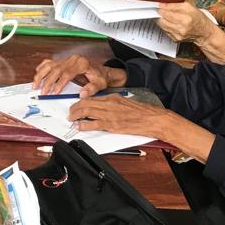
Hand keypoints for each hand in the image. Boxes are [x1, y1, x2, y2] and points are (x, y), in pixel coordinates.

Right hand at [32, 55, 126, 96]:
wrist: (102, 72)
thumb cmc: (100, 78)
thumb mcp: (99, 84)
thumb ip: (91, 89)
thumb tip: (82, 94)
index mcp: (81, 63)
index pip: (67, 73)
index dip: (59, 83)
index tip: (54, 92)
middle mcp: (73, 60)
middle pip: (56, 69)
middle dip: (47, 81)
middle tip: (43, 92)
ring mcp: (67, 59)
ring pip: (50, 65)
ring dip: (41, 75)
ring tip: (35, 84)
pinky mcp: (63, 61)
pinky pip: (49, 62)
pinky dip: (42, 68)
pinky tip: (38, 74)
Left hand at [67, 96, 214, 161]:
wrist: (154, 118)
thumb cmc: (143, 112)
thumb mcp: (126, 103)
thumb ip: (114, 104)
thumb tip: (103, 108)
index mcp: (113, 98)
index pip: (91, 98)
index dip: (80, 102)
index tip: (75, 105)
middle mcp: (110, 104)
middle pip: (85, 104)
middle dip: (74, 108)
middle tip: (69, 113)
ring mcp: (111, 114)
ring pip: (87, 112)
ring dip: (76, 116)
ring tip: (71, 119)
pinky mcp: (113, 125)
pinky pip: (94, 124)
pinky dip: (84, 125)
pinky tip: (79, 127)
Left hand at [156, 2, 215, 44]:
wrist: (204, 32)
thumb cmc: (198, 19)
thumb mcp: (189, 7)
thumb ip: (174, 5)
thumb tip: (162, 5)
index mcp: (186, 19)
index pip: (166, 14)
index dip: (161, 9)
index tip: (159, 7)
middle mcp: (181, 29)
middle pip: (162, 20)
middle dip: (160, 15)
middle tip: (161, 11)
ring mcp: (178, 35)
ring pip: (162, 26)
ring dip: (161, 20)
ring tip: (165, 16)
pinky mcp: (175, 39)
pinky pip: (165, 31)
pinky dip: (166, 26)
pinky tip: (170, 23)